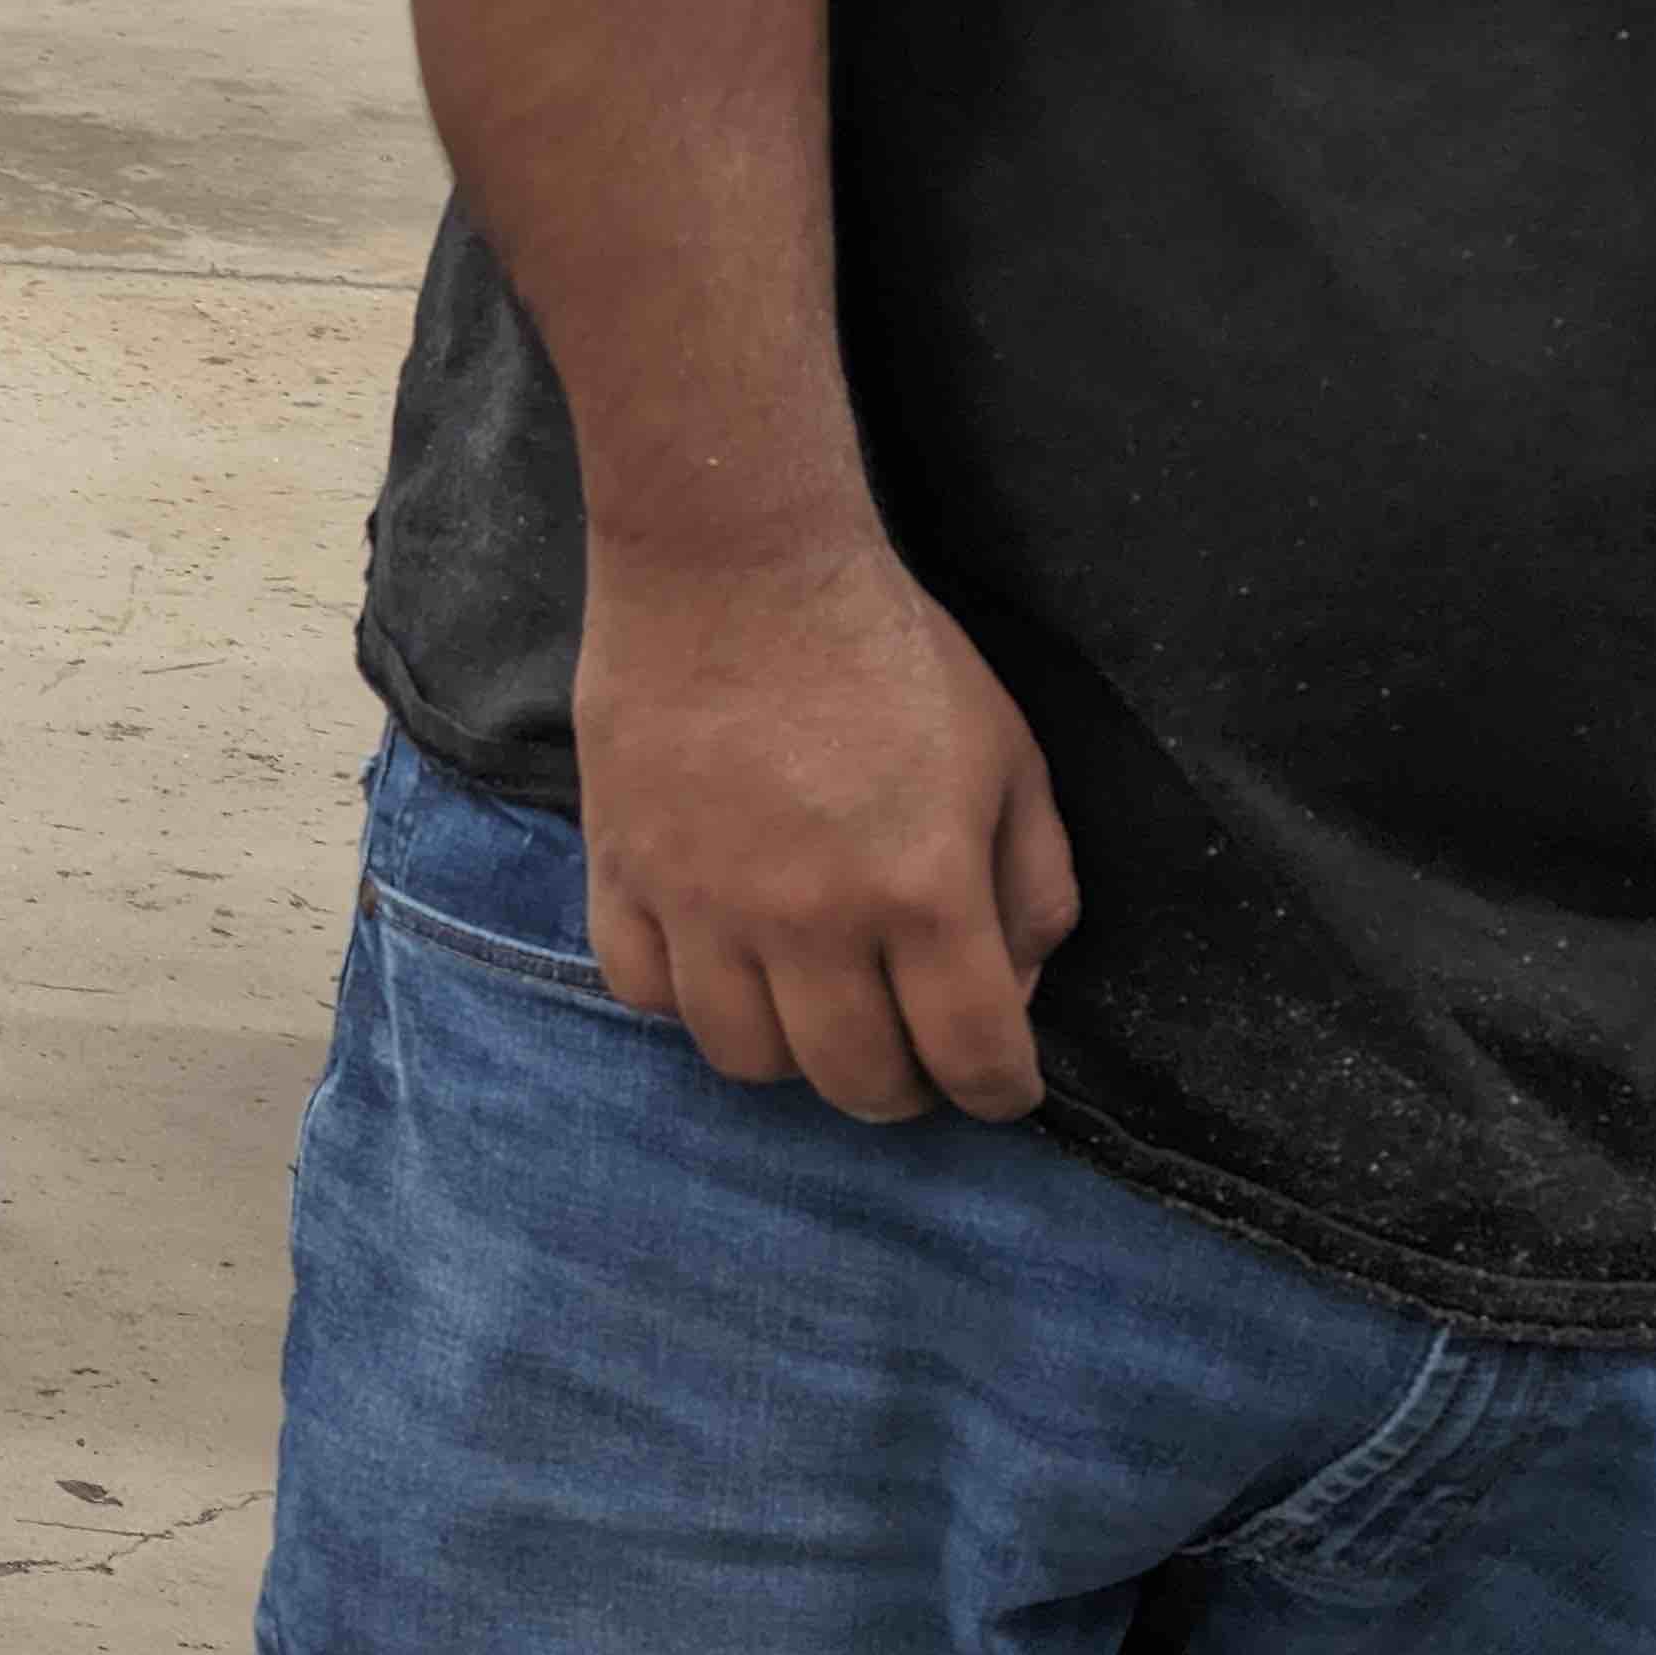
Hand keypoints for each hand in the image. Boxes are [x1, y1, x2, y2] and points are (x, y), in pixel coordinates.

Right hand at [572, 527, 1080, 1120]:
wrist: (736, 562)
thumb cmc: (889, 652)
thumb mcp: (1011, 757)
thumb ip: (1035, 886)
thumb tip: (1013, 984)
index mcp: (925, 890)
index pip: (973, 1059)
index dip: (1000, 1092)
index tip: (999, 1081)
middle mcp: (811, 919)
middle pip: (857, 1082)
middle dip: (904, 1088)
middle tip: (911, 1050)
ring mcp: (703, 901)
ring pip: (745, 1057)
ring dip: (794, 1054)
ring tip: (811, 1008)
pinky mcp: (621, 869)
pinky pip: (639, 991)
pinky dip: (686, 998)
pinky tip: (720, 958)